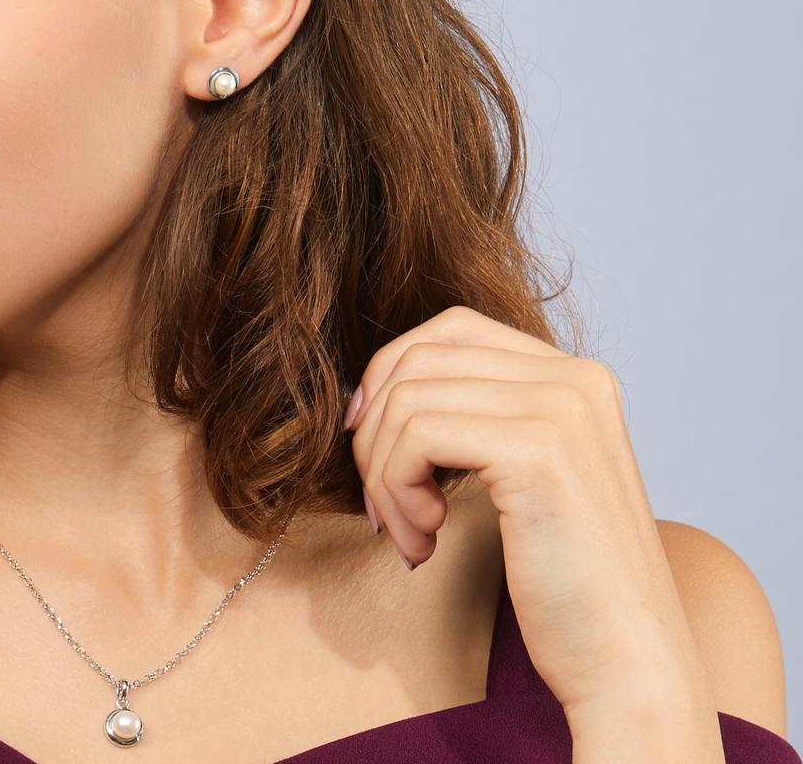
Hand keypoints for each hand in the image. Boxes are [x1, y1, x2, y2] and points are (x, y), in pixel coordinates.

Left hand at [344, 305, 711, 717]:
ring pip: (408, 400)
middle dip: (376, 432)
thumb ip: (477, 415)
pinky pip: (416, 436)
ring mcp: (561, 408)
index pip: (452, 328)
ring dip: (383, 475)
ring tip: (410, 534)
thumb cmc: (565, 581)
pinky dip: (396, 490)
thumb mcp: (524, 475)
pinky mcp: (537, 452)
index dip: (391, 372)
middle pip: (421, 359)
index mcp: (575, 376)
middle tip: (383, 506)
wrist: (628, 665)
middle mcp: (574, 378)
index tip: (367, 438)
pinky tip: (425, 541)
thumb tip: (376, 391)